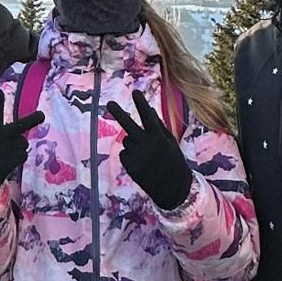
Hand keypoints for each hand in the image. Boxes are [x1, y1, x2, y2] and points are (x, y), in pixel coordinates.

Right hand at [0, 89, 44, 202]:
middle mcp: (0, 137)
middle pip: (20, 126)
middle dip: (32, 120)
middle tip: (41, 115)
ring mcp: (7, 149)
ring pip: (23, 142)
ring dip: (18, 147)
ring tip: (5, 153)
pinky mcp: (13, 161)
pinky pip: (23, 155)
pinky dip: (18, 157)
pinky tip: (7, 162)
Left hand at [106, 90, 193, 209]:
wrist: (172, 188)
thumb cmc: (173, 161)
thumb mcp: (170, 142)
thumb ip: (159, 125)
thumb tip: (149, 109)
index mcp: (159, 137)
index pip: (148, 116)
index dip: (141, 104)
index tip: (135, 92)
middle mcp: (147, 145)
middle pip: (128, 125)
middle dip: (118, 113)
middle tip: (108, 102)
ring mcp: (137, 156)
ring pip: (127, 141)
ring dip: (133, 143)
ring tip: (146, 155)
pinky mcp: (130, 166)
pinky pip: (124, 153)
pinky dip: (129, 156)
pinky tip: (141, 163)